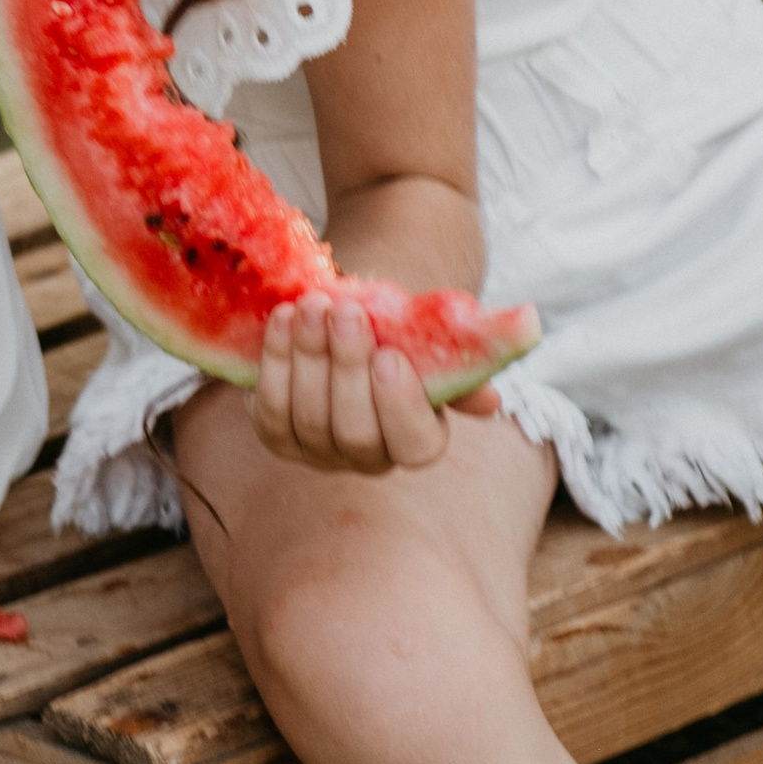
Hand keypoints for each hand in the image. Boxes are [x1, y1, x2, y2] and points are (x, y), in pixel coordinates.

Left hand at [253, 293, 456, 474]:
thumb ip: (458, 363)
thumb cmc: (394, 332)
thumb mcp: (428, 338)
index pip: (415, 444)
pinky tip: (283, 318)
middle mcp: (370, 457)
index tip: (389, 355)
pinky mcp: (278, 436)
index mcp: (418, 438)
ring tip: (312, 306)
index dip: (400, 405)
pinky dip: (276, 361)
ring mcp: (319, 452)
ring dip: (308, 356)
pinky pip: (272, 408)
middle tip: (345, 313)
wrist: (345, 322)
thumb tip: (490, 401)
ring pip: (310, 418)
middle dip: (347, 368)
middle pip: (356, 432)